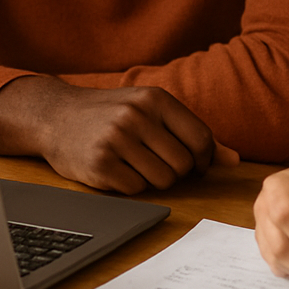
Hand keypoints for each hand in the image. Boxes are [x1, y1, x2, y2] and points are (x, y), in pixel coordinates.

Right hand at [0, 75, 238, 193]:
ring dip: (154, 179)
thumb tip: (233, 159)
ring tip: (135, 163)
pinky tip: (116, 169)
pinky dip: (131, 185)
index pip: (201, 139)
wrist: (55, 116)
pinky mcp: (100, 165)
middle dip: (176, 170)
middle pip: (184, 164)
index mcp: (154, 99)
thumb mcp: (150, 110)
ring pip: (164, 180)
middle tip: (156, 161)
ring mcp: (116, 140)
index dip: (203, 159)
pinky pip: (137, 189)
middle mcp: (136, 116)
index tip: (192, 163)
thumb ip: (192, 132)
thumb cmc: (110, 113)